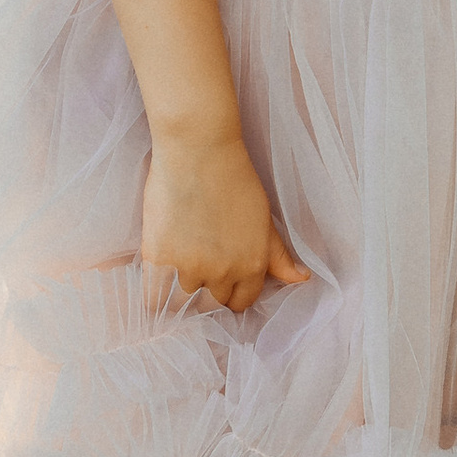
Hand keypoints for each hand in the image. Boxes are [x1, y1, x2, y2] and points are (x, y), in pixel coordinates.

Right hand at [141, 124, 305, 315]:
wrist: (198, 151)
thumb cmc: (234, 178)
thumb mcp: (263, 218)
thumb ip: (277, 255)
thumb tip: (301, 279)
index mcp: (252, 265)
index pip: (241, 303)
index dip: (231, 293)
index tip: (221, 282)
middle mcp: (222, 273)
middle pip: (212, 305)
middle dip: (207, 293)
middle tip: (197, 272)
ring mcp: (188, 268)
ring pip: (183, 303)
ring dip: (179, 292)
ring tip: (177, 270)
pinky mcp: (158, 260)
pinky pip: (154, 298)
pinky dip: (155, 295)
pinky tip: (158, 280)